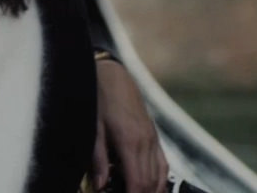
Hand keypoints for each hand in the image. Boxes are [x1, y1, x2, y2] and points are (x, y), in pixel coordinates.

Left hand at [92, 60, 167, 191]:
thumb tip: (100, 184)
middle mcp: (146, 141)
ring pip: (159, 175)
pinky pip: (163, 163)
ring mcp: (152, 138)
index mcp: (129, 141)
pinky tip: (153, 188)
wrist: (112, 74)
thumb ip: (97, 158)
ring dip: (152, 191)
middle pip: (150, 182)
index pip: (137, 181)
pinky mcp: (153, 134)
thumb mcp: (93, 127)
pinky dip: (160, 180)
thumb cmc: (99, 98)